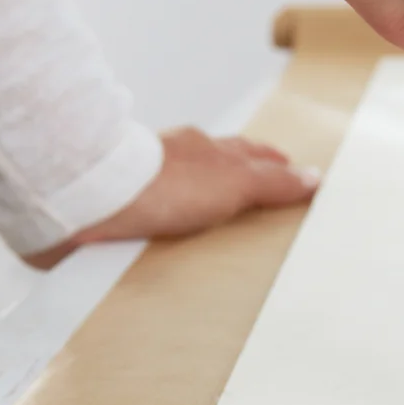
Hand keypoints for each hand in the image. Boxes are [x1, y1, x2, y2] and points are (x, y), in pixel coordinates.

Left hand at [23, 128, 318, 267]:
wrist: (90, 200)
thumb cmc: (161, 185)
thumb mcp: (232, 182)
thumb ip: (271, 182)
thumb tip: (313, 177)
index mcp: (203, 152)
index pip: (248, 155)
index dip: (272, 166)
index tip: (291, 176)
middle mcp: (172, 165)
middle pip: (213, 174)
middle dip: (236, 189)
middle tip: (260, 210)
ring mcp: (142, 190)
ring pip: (180, 199)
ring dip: (197, 215)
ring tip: (218, 240)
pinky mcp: (116, 217)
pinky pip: (149, 225)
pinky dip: (165, 234)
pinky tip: (168, 252)